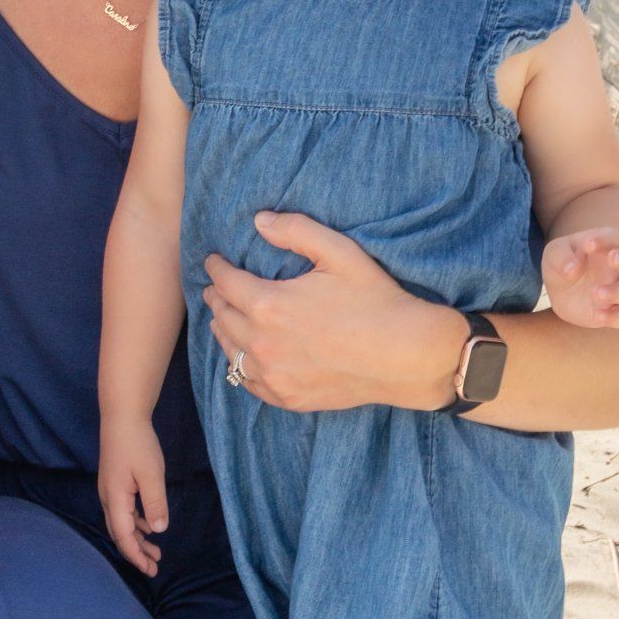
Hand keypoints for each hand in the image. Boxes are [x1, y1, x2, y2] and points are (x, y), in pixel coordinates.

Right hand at [99, 416, 168, 576]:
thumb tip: (158, 530)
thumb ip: (155, 503)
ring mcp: (109, 491)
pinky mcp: (115, 484)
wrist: (122, 418)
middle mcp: (108, 499)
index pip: (124, 536)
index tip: (149, 570)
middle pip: (120, 534)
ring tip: (155, 552)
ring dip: (137, 540)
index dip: (136, 556)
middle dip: (136, 552)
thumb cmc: (137, 444)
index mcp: (115, 499)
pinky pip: (123, 512)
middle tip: (154, 568)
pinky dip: (135, 524)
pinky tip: (147, 527)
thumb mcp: (152, 474)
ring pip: (121, 524)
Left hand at [204, 212, 465, 412]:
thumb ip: (296, 231)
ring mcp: (273, 375)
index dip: (217, 268)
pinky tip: (244, 355)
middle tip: (216, 288)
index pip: (226, 283)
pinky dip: (240, 363)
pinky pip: (248, 381)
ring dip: (223, 330)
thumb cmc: (375, 300)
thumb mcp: (340, 253)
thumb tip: (259, 220)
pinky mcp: (287, 397)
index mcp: (269, 305)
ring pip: (229, 350)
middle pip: (222, 316)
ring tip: (224, 318)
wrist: (405, 356)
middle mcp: (263, 343)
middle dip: (216, 298)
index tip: (214, 261)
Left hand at [542, 229, 618, 329]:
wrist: (560, 290)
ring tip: (595, 293)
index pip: (613, 237)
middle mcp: (618, 268)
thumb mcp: (554, 254)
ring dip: (618, 291)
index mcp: (606, 246)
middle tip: (613, 259)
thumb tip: (571, 268)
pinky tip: (598, 315)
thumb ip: (561, 257)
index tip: (587, 245)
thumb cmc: (562, 263)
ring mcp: (618, 290)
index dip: (603, 239)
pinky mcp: (612, 311)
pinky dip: (615, 316)